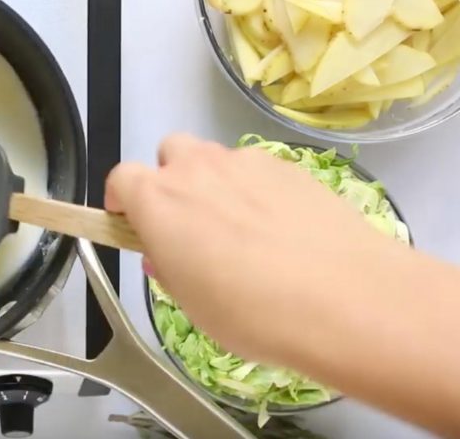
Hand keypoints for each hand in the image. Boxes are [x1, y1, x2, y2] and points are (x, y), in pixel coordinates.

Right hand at [105, 133, 401, 362]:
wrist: (345, 298)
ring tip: (244, 232)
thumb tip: (170, 253)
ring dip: (217, 185)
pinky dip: (259, 192)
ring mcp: (246, 163)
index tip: (131, 223)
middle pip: (170, 153)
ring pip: (217, 160)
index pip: (121, 178)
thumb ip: (170, 268)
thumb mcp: (192, 303)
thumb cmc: (251, 311)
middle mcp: (196, 169)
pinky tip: (283, 232)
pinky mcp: (291, 167)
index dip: (122, 200)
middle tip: (191, 224)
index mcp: (158, 201)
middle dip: (173, 180)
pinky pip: (259, 172)